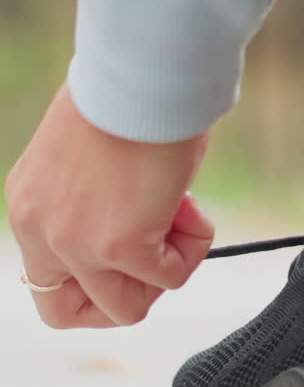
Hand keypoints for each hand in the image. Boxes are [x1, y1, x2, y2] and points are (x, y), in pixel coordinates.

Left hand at [5, 82, 213, 326]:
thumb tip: (148, 224)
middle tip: (154, 255)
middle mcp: (38, 229)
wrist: (141, 73)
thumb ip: (99, 202)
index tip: (129, 244)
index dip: (92, 276)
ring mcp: (74, 243)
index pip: (44, 278)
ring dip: (164, 272)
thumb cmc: (129, 95)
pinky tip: (192, 205)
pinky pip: (169, 278)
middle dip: (118, 296)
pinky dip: (193, 249)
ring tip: (180, 217)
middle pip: (62, 313)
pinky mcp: (117, 246)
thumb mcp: (93, 163)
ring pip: (123, 309)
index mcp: (28, 203)